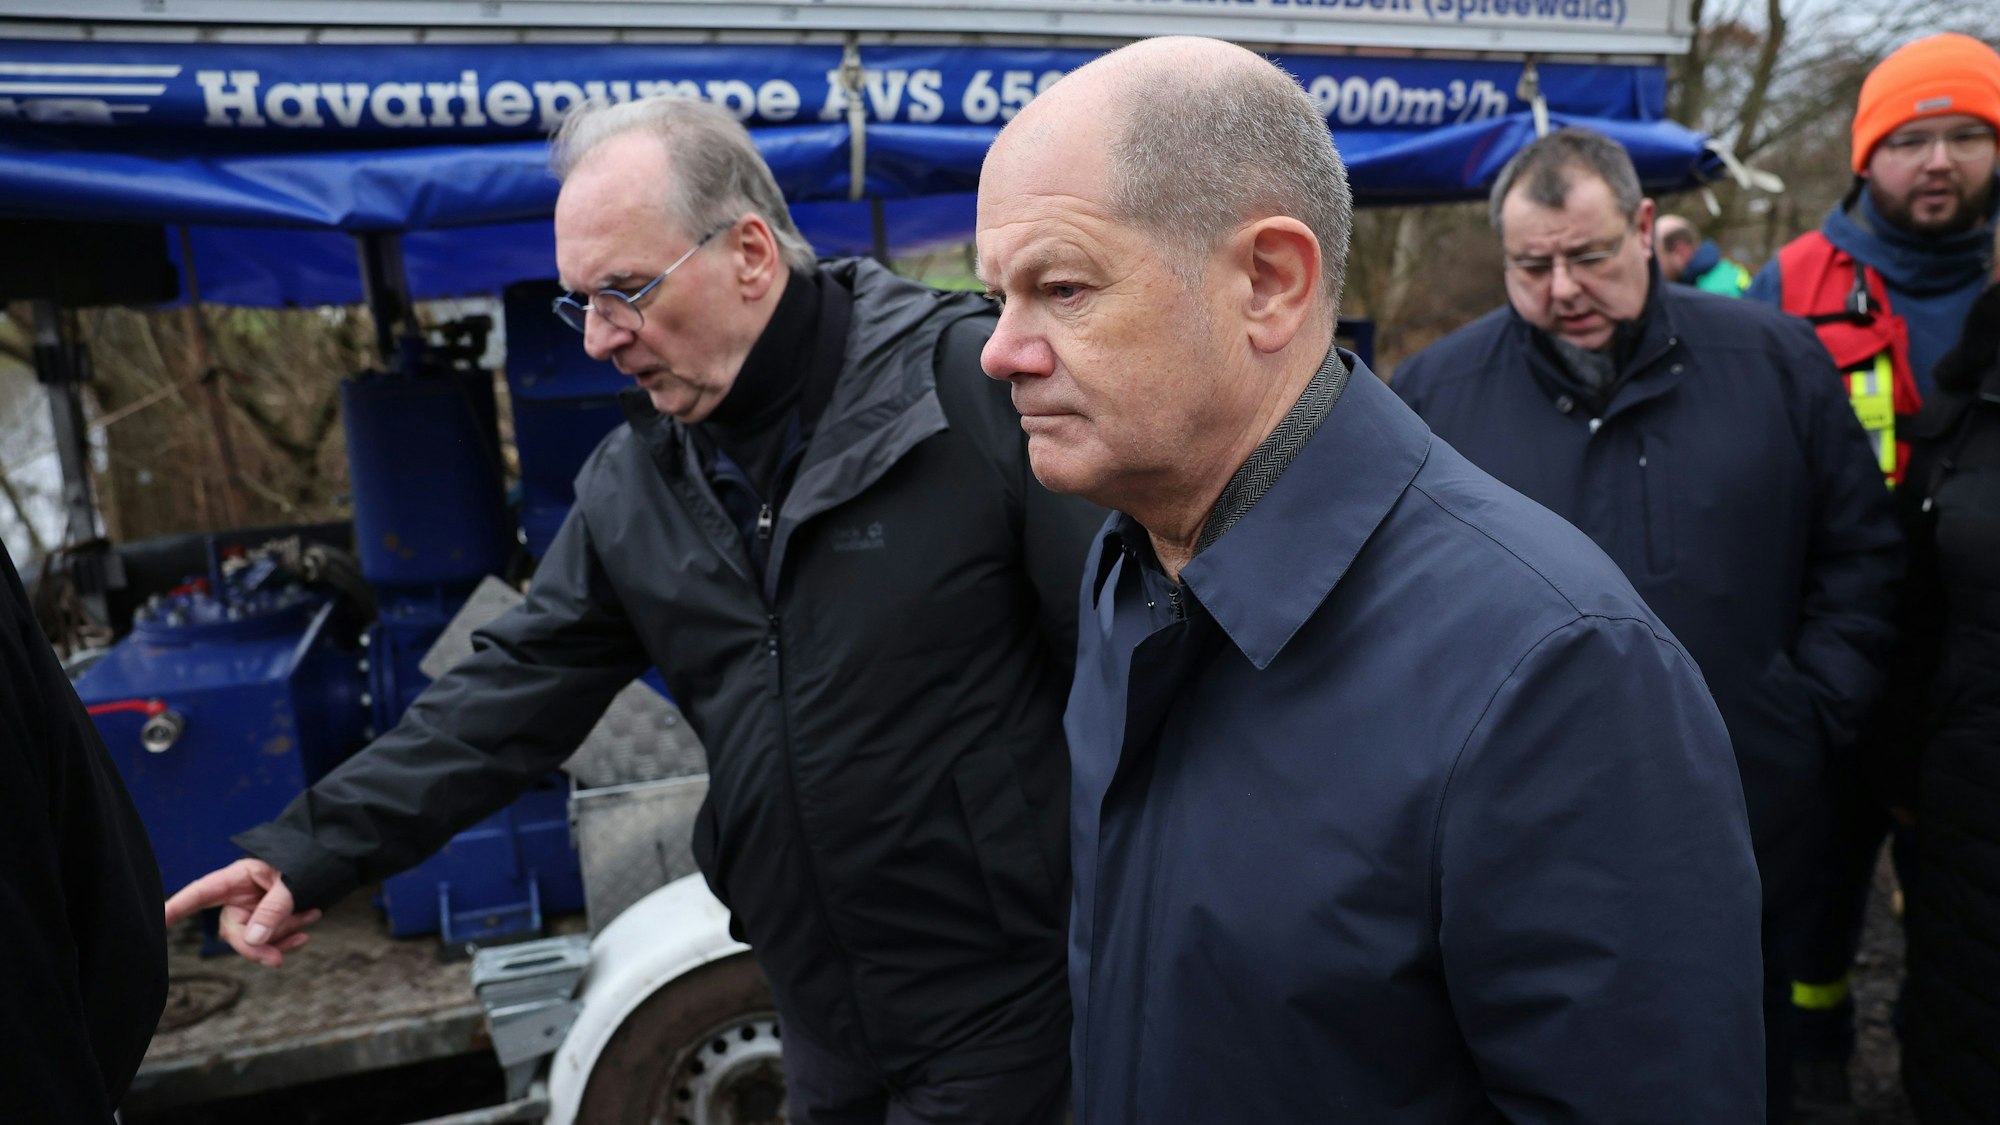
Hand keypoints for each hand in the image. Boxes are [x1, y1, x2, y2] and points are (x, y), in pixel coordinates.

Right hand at [164, 858, 323, 966]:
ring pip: (255, 939)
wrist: (328, 859)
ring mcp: (252, 909)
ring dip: (281, 937)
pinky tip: (310, 922)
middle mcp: (238, 896)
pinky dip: (289, 936)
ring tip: (311, 915)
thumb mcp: (291, 878)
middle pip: (232, 931)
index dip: (177, 906)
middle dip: (253, 948)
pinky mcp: (267, 919)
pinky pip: (271, 938)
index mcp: (236, 878)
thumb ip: (274, 908)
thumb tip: (254, 940)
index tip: (158, 919)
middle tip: (276, 960)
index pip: (200, 893)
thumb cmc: (305, 859)